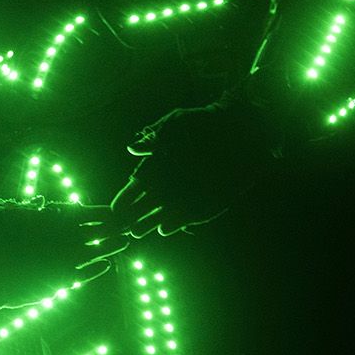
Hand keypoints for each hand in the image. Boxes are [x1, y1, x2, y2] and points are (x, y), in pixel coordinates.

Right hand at [0, 198, 126, 310]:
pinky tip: (105, 266)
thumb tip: (38, 202)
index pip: (85, 213)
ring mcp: (58, 263)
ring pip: (96, 253)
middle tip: (127, 226)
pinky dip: (96, 270)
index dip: (101, 212)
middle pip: (97, 232)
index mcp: (48, 218)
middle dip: (113, 228)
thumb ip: (21, 207)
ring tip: (123, 244)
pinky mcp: (53, 284)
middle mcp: (59, 240)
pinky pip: (83, 276)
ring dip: (111, 247)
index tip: (112, 211)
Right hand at [111, 102, 271, 237]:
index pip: (136, 187)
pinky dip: (177, 223)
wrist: (241, 129)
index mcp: (158, 166)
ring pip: (164, 214)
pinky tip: (165, 228)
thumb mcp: (175, 124)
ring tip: (136, 231)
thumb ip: (154, 138)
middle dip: (132, 216)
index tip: (113, 209)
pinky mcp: (207, 204)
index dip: (125, 198)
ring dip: (150, 223)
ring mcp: (188, 195)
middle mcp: (170, 183)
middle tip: (119, 226)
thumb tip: (132, 148)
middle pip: (146, 205)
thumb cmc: (204, 123)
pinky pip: (189, 217)